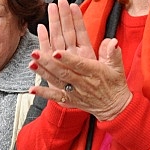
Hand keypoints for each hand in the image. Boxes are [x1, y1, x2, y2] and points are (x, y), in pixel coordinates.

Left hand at [30, 0, 131, 120]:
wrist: (115, 108)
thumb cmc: (115, 84)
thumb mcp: (118, 68)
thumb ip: (113, 53)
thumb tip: (113, 41)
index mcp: (94, 72)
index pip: (79, 64)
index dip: (67, 58)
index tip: (56, 51)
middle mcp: (83, 83)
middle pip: (63, 72)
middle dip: (48, 62)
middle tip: (35, 52)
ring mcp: (75, 92)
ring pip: (57, 82)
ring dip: (43, 73)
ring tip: (31, 63)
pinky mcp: (70, 100)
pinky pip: (55, 97)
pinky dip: (44, 94)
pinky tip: (32, 88)